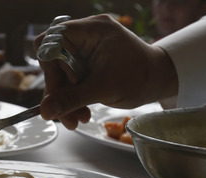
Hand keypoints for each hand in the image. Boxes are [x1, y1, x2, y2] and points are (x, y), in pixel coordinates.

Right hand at [35, 14, 177, 128]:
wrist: (161, 80)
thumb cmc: (140, 77)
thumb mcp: (103, 90)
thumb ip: (72, 99)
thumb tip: (45, 111)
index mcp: (90, 30)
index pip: (50, 41)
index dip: (49, 69)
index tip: (57, 93)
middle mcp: (86, 34)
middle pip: (54, 61)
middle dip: (59, 92)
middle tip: (65, 116)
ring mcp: (87, 48)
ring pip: (61, 74)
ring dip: (66, 99)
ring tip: (76, 120)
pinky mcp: (89, 61)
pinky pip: (72, 78)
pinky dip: (74, 97)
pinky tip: (82, 112)